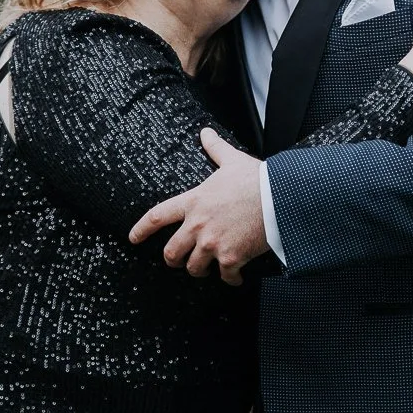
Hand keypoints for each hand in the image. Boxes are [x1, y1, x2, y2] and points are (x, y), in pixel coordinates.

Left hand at [129, 129, 268, 284]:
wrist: (279, 198)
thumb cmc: (257, 179)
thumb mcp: (232, 160)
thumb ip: (215, 148)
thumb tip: (206, 133)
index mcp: (194, 201)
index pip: (158, 216)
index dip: (142, 229)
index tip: (133, 238)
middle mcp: (198, 224)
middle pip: (172, 251)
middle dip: (173, 260)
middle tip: (178, 261)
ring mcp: (213, 243)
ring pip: (194, 267)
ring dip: (200, 270)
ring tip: (208, 268)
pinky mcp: (231, 257)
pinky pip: (225, 276)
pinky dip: (230, 279)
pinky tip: (234, 277)